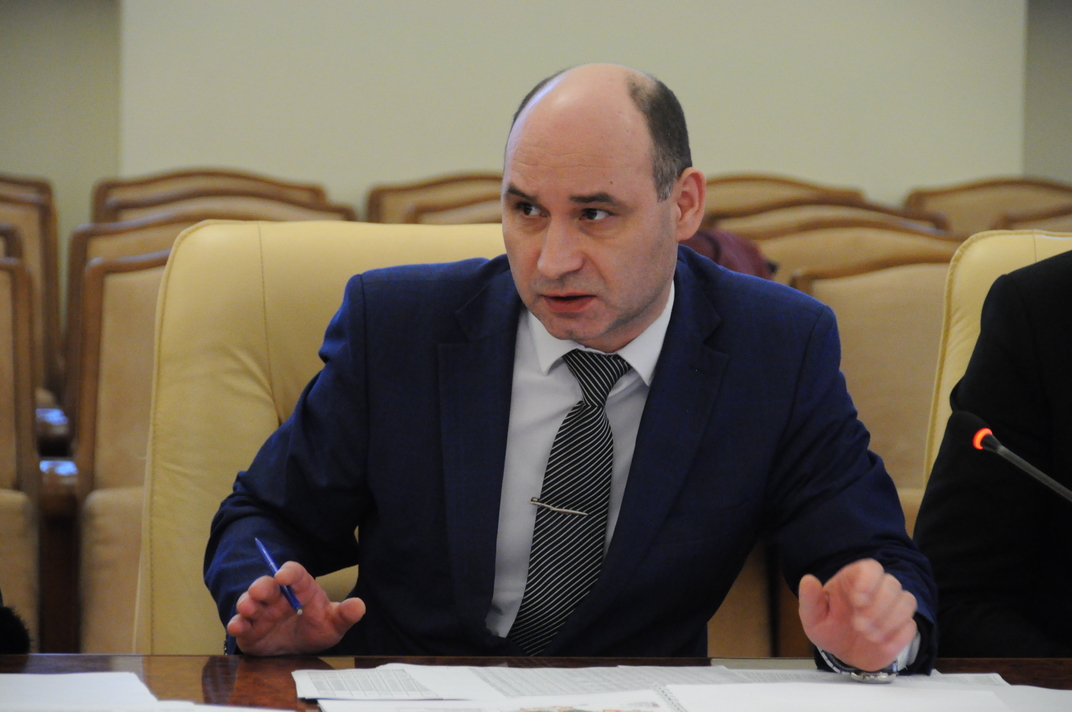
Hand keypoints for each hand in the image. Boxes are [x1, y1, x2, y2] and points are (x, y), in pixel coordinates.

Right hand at [227, 560, 365, 654]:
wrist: (301, 650)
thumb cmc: (317, 628)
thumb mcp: (334, 623)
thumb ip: (345, 614)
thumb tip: (359, 606)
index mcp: (300, 590)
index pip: (295, 575)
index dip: (289, 572)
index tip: (283, 575)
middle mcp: (278, 598)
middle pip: (267, 585)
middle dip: (262, 586)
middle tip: (259, 591)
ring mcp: (262, 614)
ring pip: (250, 602)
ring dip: (246, 603)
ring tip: (248, 608)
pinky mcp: (250, 631)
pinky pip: (240, 625)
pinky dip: (236, 624)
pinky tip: (237, 627)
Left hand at [798, 558, 916, 671]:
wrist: (844, 654)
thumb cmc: (829, 629)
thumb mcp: (812, 618)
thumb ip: (810, 600)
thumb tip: (808, 579)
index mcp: (853, 580)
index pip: (871, 567)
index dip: (868, 581)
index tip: (857, 600)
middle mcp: (877, 589)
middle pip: (892, 583)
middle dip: (878, 606)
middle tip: (859, 626)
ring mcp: (893, 607)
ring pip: (907, 601)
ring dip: (889, 620)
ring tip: (869, 636)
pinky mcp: (904, 627)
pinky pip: (911, 626)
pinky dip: (897, 636)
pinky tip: (880, 644)